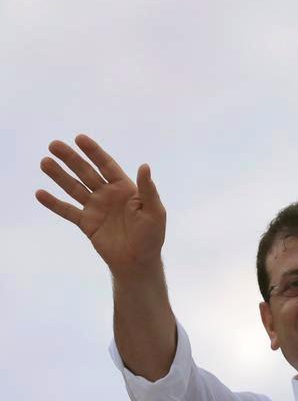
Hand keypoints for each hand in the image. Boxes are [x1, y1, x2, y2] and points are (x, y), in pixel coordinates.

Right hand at [36, 135, 165, 274]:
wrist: (138, 261)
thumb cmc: (151, 236)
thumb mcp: (154, 211)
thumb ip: (148, 190)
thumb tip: (144, 166)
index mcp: (125, 188)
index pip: (107, 165)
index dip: (94, 152)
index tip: (79, 138)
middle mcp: (108, 194)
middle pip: (86, 172)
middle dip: (71, 159)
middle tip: (54, 145)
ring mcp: (95, 208)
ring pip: (74, 188)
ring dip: (59, 175)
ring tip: (44, 162)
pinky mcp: (86, 223)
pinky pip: (67, 211)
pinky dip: (54, 203)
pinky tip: (40, 193)